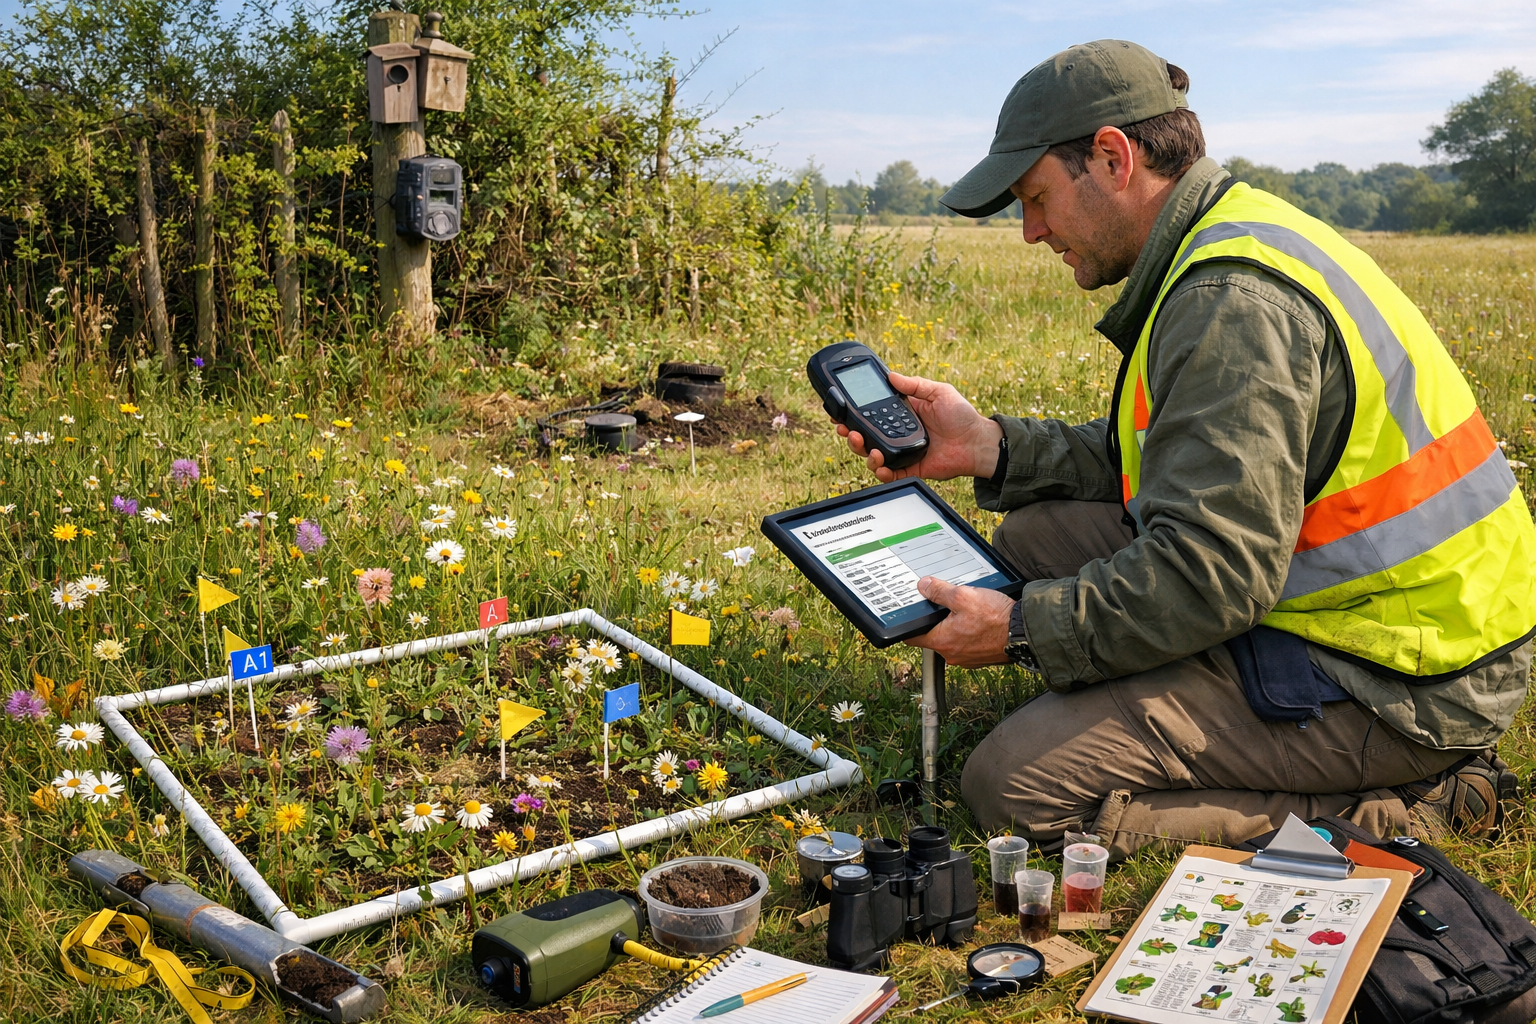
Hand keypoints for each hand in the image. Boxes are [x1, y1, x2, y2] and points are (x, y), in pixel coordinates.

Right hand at [834, 372, 1002, 482]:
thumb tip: (891, 375)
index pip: (871, 413)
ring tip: (867, 447)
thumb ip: (915, 384)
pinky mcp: (909, 469)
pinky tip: (879, 465)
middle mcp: (898, 433)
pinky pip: (890, 474)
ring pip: (872, 455)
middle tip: (846, 430)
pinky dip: (881, 471)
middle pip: (866, 436)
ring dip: (864, 452)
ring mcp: (903, 451)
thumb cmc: (962, 416)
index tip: (840, 410)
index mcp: (902, 414)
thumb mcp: (939, 392)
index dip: (854, 413)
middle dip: (851, 434)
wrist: (977, 442)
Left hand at [904, 577, 1013, 667]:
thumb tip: (924, 587)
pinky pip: (968, 643)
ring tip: (967, 610)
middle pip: (934, 635)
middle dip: (937, 620)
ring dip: (956, 625)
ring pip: (953, 639)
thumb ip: (940, 591)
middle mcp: (952, 654)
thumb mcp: (964, 596)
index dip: (910, 623)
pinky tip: (980, 620)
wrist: (1024, 633)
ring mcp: (967, 658)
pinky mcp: (981, 657)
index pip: (912, 637)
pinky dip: (970, 632)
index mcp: (942, 641)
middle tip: (946, 604)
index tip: (912, 614)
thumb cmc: (997, 618)